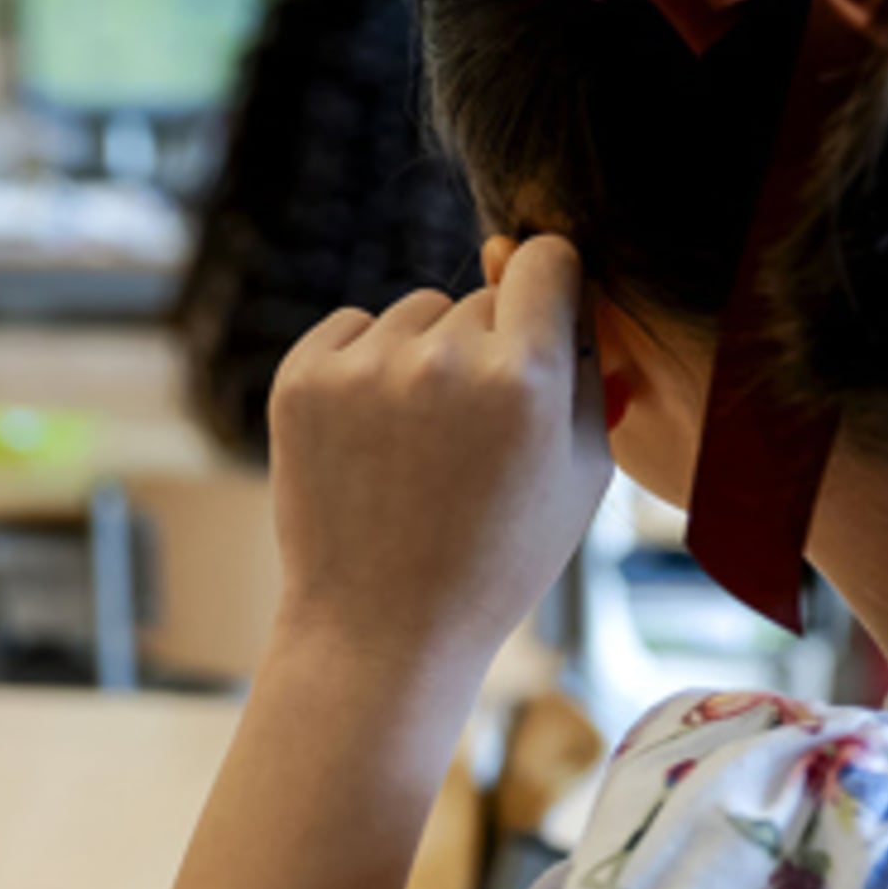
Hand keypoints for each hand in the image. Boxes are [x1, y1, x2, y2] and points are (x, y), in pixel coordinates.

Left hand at [264, 235, 608, 679]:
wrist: (382, 628)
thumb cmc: (499, 557)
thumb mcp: (580, 472)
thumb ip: (585, 367)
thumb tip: (566, 276)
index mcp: (527, 380)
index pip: (547, 260)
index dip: (550, 284)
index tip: (543, 310)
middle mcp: (444, 361)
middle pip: (482, 297)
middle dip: (490, 345)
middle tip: (476, 434)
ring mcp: (364, 369)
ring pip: (416, 312)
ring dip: (425, 354)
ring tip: (422, 443)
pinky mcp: (302, 380)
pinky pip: (352, 327)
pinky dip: (364, 363)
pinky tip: (374, 436)